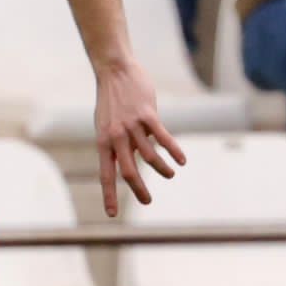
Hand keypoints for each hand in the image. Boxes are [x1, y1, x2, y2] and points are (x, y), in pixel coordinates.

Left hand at [94, 57, 185, 216]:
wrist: (114, 71)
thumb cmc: (111, 100)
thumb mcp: (107, 124)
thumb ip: (118, 143)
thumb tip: (134, 157)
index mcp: (103, 142)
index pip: (105, 174)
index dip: (109, 195)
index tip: (111, 214)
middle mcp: (115, 137)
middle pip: (128, 171)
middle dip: (139, 189)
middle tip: (148, 202)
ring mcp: (131, 126)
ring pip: (149, 156)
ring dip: (162, 169)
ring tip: (170, 175)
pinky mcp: (147, 115)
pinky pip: (163, 138)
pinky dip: (174, 151)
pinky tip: (182, 160)